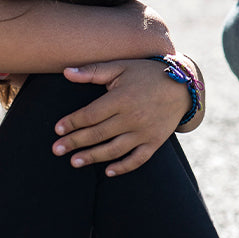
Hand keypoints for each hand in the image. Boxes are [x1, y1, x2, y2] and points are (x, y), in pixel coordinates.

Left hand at [52, 59, 190, 175]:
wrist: (182, 85)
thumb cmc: (146, 73)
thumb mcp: (121, 66)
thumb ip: (93, 70)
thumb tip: (66, 72)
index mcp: (122, 98)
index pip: (91, 114)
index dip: (72, 122)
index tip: (57, 129)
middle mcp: (132, 117)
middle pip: (98, 134)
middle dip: (75, 142)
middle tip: (56, 150)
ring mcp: (144, 132)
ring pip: (114, 149)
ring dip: (93, 157)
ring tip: (74, 162)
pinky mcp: (155, 141)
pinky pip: (137, 159)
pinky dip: (122, 167)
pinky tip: (107, 172)